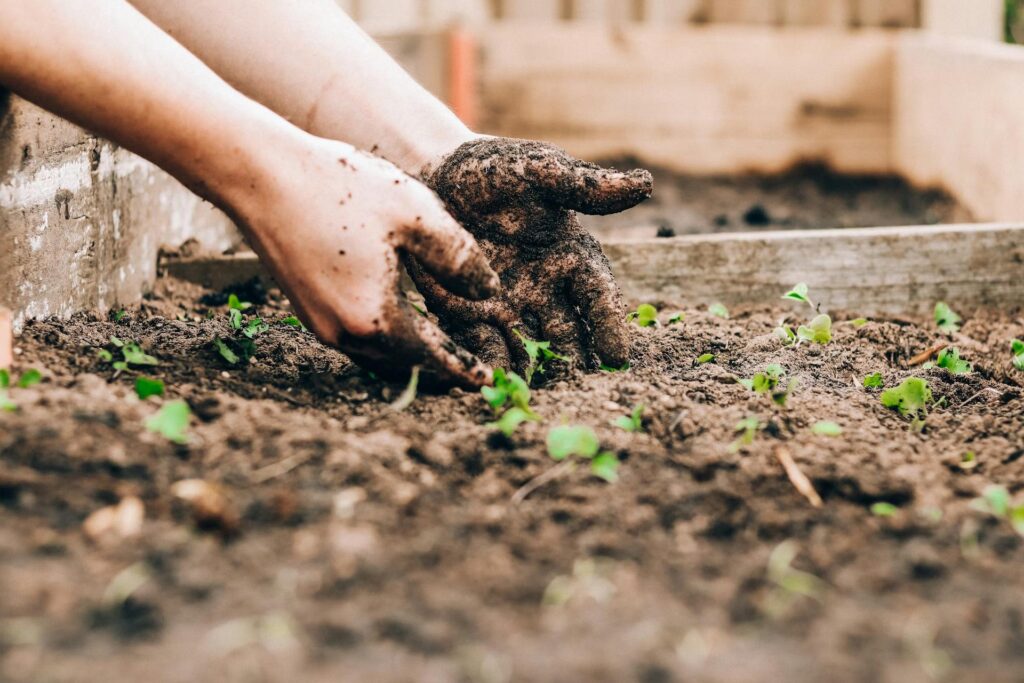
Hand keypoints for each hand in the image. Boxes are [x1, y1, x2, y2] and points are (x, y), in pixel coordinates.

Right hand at [234, 135, 499, 387]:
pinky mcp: (306, 308)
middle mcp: (344, 333)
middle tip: (471, 372)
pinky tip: (401, 323)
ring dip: (411, 358)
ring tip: (442, 351)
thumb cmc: (340, 188)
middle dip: (439, 371)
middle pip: (404, 366)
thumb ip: (459, 258)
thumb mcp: (416, 214)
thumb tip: (489, 291)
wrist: (261, 175)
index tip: (488, 381)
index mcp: (376, 318)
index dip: (463, 370)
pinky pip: (357, 339)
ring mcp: (320, 324)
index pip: (432, 359)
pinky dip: (386, 340)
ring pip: (378, 357)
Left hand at [409, 137, 652, 373]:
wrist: (433, 175)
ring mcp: (509, 307)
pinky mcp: (470, 316)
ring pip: (531, 349)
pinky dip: (491, 366)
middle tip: (581, 390)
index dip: (609, 325)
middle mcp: (546, 289)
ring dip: (537, 373)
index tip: (618, 356)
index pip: (598, 296)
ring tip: (539, 398)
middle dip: (576, 362)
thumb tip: (644, 184)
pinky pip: (484, 347)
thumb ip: (584, 185)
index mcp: (571, 257)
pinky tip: (493, 385)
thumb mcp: (538, 171)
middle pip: (569, 334)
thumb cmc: (494, 169)